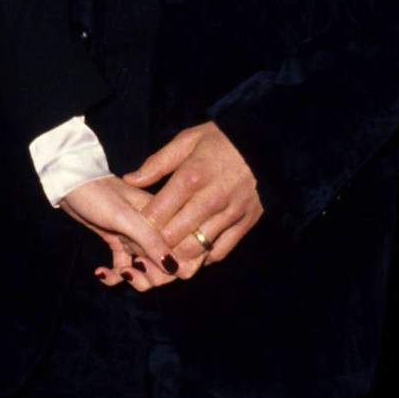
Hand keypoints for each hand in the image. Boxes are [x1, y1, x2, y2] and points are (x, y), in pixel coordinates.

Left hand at [60, 176, 179, 290]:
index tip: (152, 267)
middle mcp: (154, 229)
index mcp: (163, 218)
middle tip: (132, 270)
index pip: (183, 250)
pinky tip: (101, 272)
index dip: (174, 267)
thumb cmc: (97, 194)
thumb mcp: (124, 216)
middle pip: (166, 265)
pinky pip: (125, 267)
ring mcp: (136, 237)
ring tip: (119, 273)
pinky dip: (115, 275)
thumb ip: (150, 239)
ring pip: (146, 270)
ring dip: (134, 279)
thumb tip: (173, 267)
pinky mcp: (119, 242)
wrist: (69, 184)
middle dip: (152, 276)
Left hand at [125, 122, 262, 276]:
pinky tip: (193, 251)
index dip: (139, 227)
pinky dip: (203, 258)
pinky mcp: (245, 224)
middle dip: (154, 246)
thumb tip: (130, 180)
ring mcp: (230, 214)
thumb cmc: (222, 139)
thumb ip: (157, 163)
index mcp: (191, 177)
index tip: (131, 230)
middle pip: (173, 237)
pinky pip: (220, 252)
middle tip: (143, 247)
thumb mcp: (188, 140)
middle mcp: (210, 200)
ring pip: (195, 250)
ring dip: (176, 256)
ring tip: (165, 253)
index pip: (156, 215)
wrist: (267, 142)